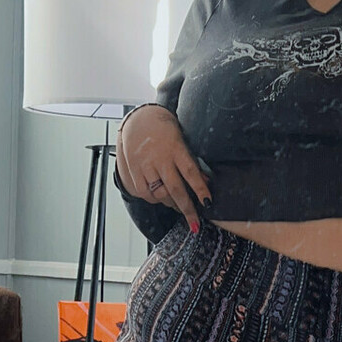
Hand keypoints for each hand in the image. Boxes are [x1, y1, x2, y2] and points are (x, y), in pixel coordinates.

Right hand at [116, 105, 210, 231]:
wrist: (139, 118)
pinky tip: (161, 199)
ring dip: (172, 204)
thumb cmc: (164, 130)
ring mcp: (145, 165)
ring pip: (160, 194)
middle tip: (195, 223)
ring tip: (179, 208)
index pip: (190, 171)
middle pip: (175, 189)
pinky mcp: (134, 170)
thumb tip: (205, 182)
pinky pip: (144, 192)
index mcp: (175, 148)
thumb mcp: (182, 140)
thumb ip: (190, 162)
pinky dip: (154, 199)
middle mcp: (160, 158)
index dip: (200, 189)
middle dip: (187, 209)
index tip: (208, 203)